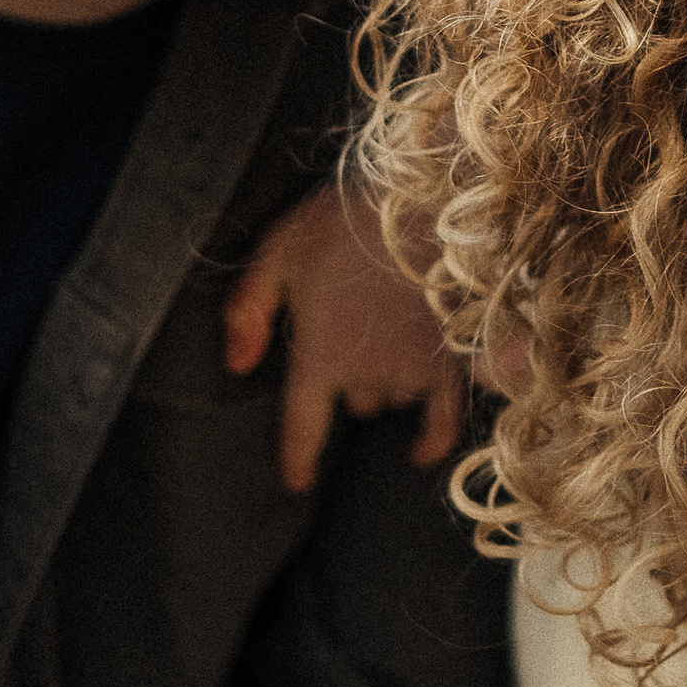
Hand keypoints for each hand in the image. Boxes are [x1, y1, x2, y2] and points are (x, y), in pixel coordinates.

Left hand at [223, 177, 465, 493]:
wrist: (424, 205)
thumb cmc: (345, 222)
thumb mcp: (277, 251)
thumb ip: (248, 310)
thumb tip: (236, 364)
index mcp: (319, 356)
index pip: (303, 428)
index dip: (297, 458)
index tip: (298, 481)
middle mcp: (364, 376)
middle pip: (355, 401)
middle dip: (352, 379)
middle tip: (357, 330)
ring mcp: (410, 372)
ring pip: (389, 399)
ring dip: (385, 380)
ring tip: (389, 333)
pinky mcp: (450, 362)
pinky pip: (443, 419)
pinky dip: (433, 438)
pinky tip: (422, 450)